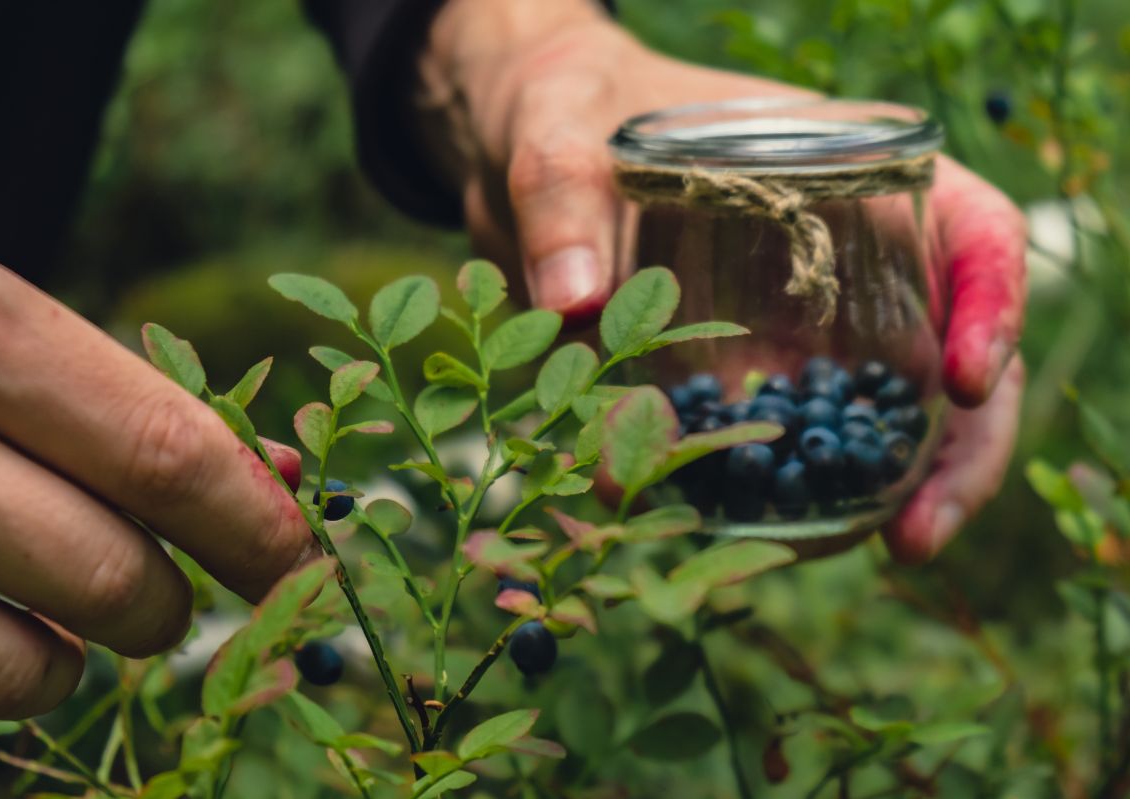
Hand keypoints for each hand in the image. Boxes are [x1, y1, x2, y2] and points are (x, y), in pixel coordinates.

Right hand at [0, 231, 311, 750]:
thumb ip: (131, 401)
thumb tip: (279, 478)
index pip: (166, 454)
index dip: (260, 529)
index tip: (309, 571)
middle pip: (107, 575)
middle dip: (170, 609)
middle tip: (164, 599)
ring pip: (18, 673)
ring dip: (69, 667)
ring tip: (48, 617)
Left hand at [418, 0, 1025, 559]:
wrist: (528, 156)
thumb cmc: (568, 111)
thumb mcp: (558, 132)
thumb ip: (558, 197)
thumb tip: (574, 301)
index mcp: (850, 175)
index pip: (970, 231)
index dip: (992, 304)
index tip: (966, 382)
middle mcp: (845, 262)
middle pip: (949, 351)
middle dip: (955, 451)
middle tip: (917, 535)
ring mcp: (799, 326)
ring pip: (881, 415)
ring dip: (876, 495)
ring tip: (830, 554)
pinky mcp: (740, 376)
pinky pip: (780, 442)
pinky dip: (770, 496)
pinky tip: (738, 540)